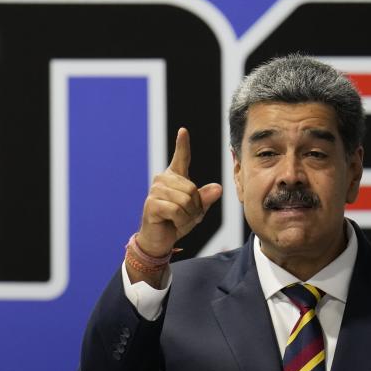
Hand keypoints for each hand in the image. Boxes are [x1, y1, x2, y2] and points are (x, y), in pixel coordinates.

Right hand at [134, 127, 221, 257]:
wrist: (159, 240)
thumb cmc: (176, 222)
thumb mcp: (196, 211)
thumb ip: (206, 198)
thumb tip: (218, 188)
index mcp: (174, 178)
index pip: (181, 158)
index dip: (182, 144)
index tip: (183, 131)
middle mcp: (162, 180)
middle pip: (191, 189)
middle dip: (195, 207)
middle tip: (186, 216)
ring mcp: (155, 191)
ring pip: (185, 200)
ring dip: (188, 216)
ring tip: (179, 220)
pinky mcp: (151, 204)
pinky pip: (176, 210)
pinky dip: (180, 221)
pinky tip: (172, 223)